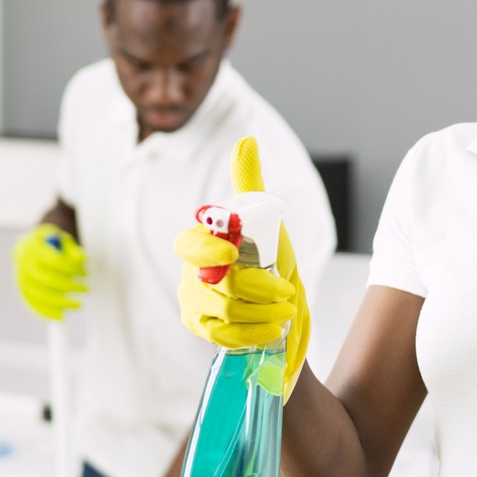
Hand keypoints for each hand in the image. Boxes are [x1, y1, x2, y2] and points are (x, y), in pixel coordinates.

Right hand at [12, 224, 86, 320]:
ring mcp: (20, 276)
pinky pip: (32, 303)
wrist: (34, 244)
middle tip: (86, 289)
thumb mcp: (64, 240)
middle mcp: (24, 261)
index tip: (85, 273)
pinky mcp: (22, 288)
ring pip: (39, 294)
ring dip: (61, 302)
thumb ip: (73, 249)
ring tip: (78, 304)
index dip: (72, 269)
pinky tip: (60, 316)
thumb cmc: (53, 243)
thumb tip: (81, 258)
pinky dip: (46, 312)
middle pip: (47, 279)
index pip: (55, 260)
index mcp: (35, 245)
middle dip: (70, 286)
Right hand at [172, 136, 312, 398]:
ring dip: (262, 311)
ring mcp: (194, 305)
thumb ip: (251, 185)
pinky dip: (252, 333)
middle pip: (212, 283)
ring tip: (285, 309)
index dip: (206, 249)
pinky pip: (221, 335)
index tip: (232, 252)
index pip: (190, 244)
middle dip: (255, 288)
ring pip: (221, 310)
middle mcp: (191, 274)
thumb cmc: (272, 264)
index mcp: (203, 245)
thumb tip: (246, 140)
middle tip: (286, 291)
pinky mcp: (203, 332)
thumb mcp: (268, 224)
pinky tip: (272, 329)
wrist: (285, 315)